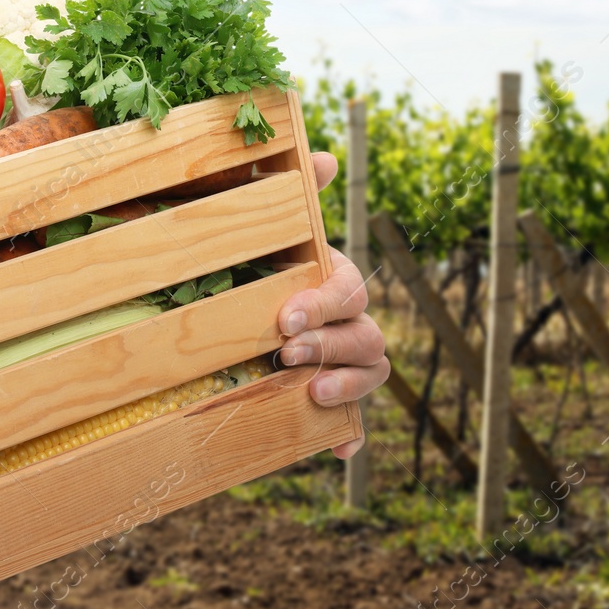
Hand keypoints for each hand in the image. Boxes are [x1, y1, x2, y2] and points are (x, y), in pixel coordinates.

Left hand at [275, 151, 389, 458]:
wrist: (236, 301)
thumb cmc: (254, 258)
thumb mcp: (266, 225)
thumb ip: (288, 188)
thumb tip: (322, 157)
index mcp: (335, 278)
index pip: (351, 289)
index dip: (324, 304)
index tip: (284, 317)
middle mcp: (349, 319)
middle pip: (366, 335)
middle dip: (329, 345)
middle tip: (286, 353)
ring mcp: (344, 361)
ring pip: (372, 372)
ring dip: (346, 384)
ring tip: (310, 393)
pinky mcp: (332, 398)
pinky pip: (355, 421)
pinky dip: (351, 436)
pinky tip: (338, 450)